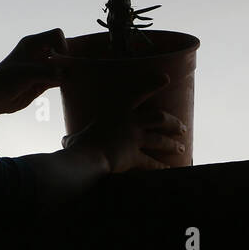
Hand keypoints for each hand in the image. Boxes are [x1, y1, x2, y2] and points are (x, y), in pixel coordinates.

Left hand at [0, 28, 67, 115]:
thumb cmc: (5, 80)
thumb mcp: (26, 73)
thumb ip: (47, 72)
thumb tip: (65, 74)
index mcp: (33, 44)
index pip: (57, 35)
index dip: (62, 45)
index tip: (58, 60)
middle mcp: (39, 53)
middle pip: (63, 49)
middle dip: (69, 58)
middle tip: (73, 70)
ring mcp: (42, 67)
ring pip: (63, 64)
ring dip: (69, 70)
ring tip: (74, 78)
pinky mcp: (44, 81)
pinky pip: (60, 78)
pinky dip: (66, 80)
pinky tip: (68, 85)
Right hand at [62, 72, 185, 172]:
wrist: (87, 155)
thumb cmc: (79, 143)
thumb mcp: (76, 135)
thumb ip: (74, 138)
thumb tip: (65, 142)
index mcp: (117, 110)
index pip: (138, 92)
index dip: (153, 84)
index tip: (166, 78)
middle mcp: (130, 122)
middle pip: (159, 118)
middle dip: (173, 122)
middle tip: (182, 127)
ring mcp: (135, 139)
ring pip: (160, 139)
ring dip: (172, 144)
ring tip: (182, 149)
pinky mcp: (135, 156)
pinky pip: (152, 163)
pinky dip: (161, 168)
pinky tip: (169, 171)